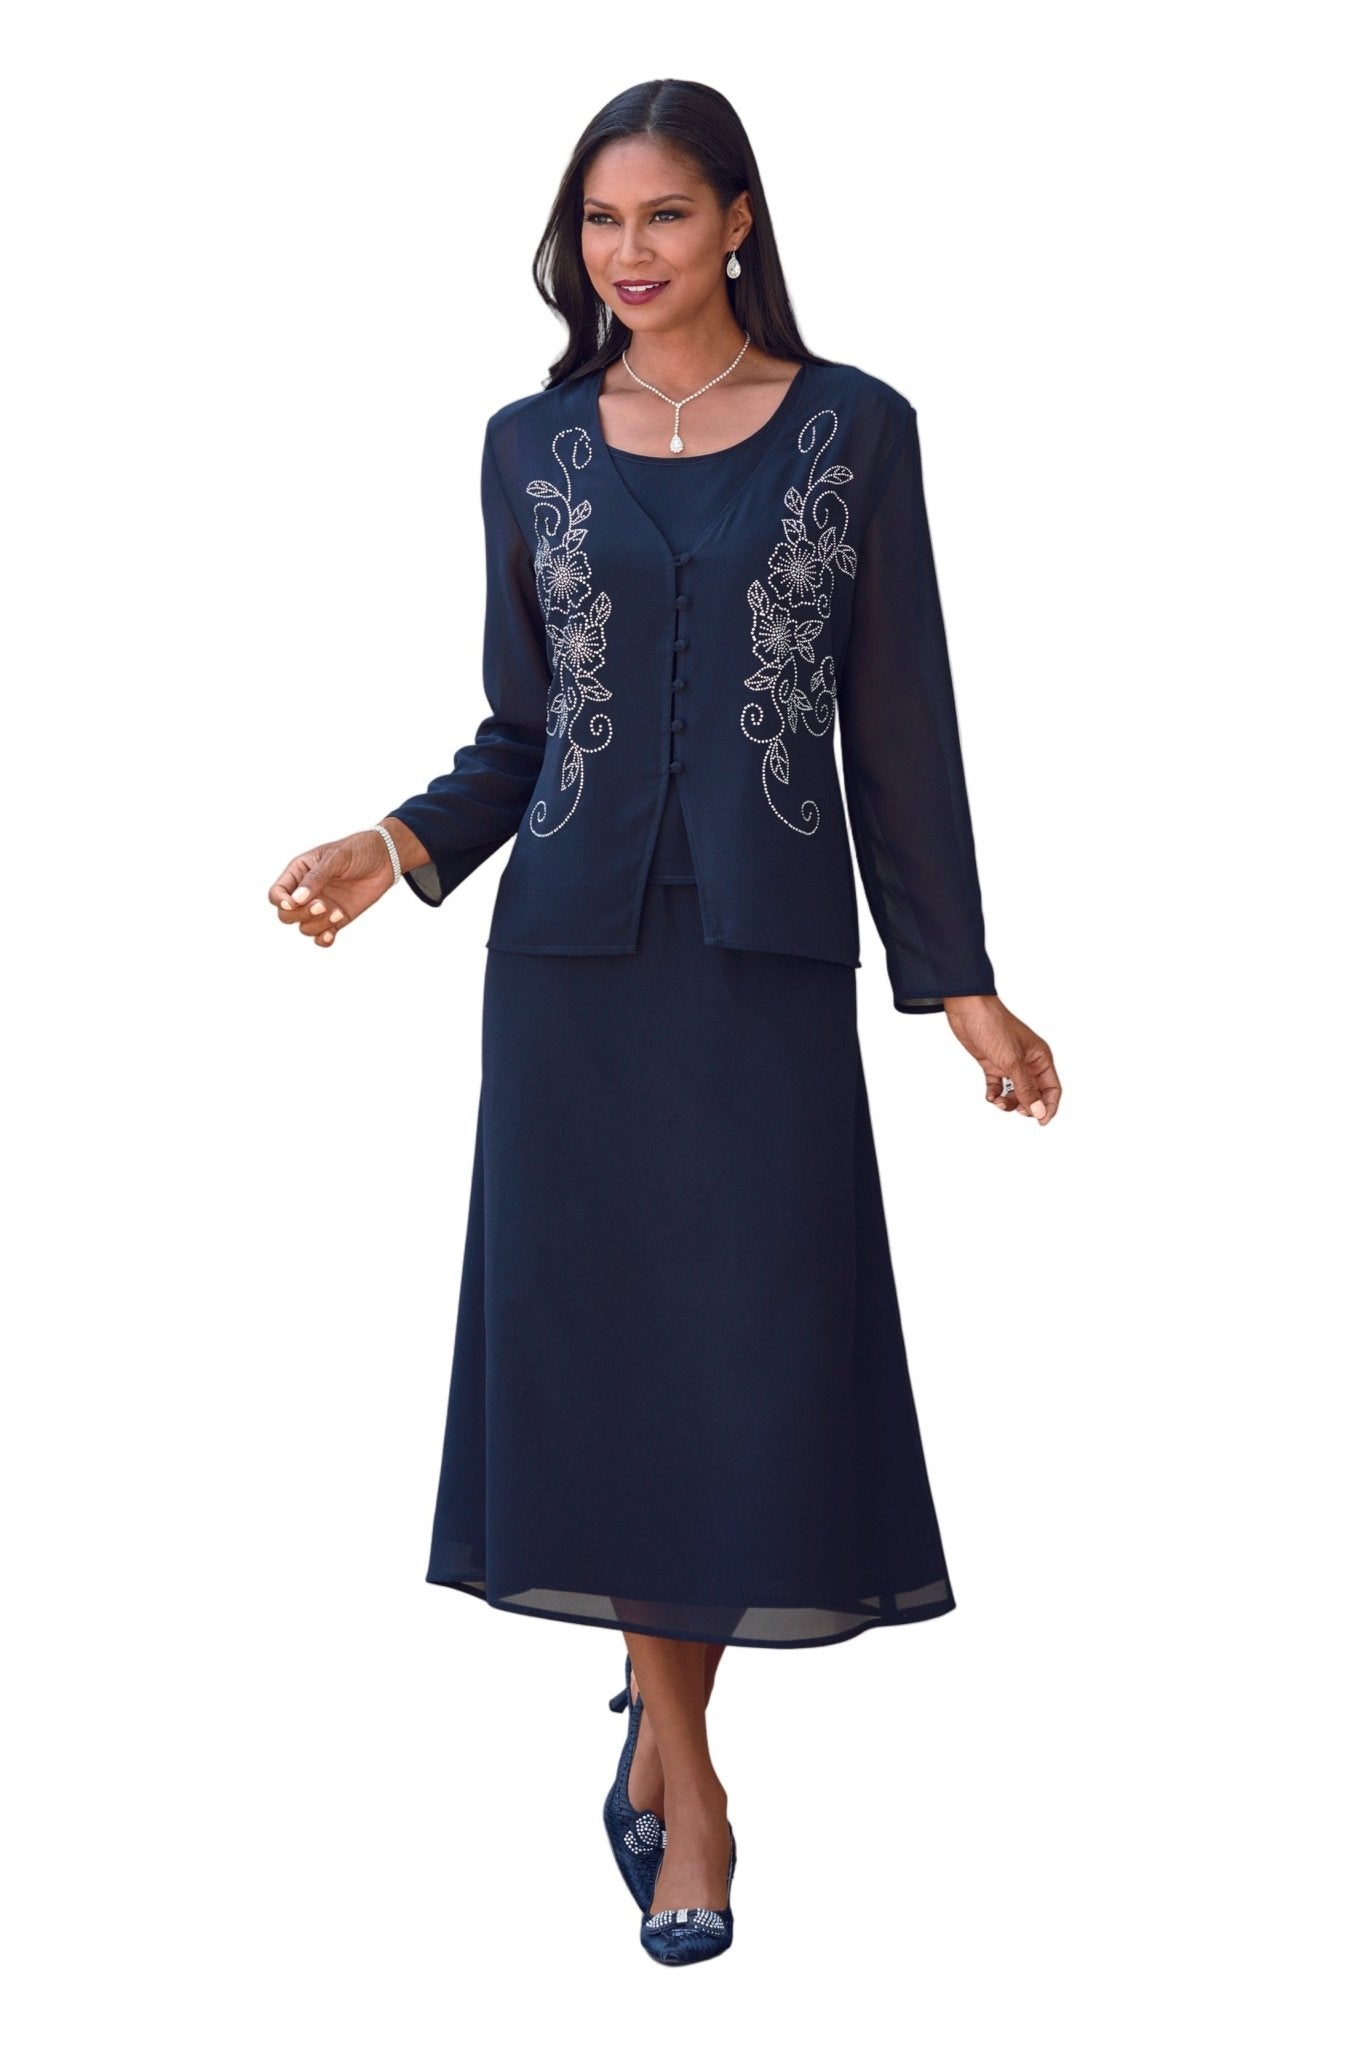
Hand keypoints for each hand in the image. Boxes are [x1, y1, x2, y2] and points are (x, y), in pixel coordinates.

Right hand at [268, 829, 397, 945]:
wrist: (386, 859)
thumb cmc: (358, 850)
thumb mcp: (336, 858)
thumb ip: (316, 877)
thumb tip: (297, 899)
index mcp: (299, 873)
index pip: (277, 893)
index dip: (280, 902)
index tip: (292, 903)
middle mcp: (306, 892)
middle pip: (286, 915)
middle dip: (299, 915)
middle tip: (321, 905)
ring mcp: (321, 907)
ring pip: (304, 928)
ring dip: (317, 925)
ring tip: (337, 913)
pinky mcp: (337, 919)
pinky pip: (322, 937)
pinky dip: (324, 940)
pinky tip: (332, 935)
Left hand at [942, 994, 1061, 1124]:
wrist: (968, 1009)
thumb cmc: (994, 1026)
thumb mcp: (1012, 1062)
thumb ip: (1026, 1089)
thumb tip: (1039, 1111)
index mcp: (1040, 1058)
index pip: (1052, 1088)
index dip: (1049, 1106)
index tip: (1040, 1121)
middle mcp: (1028, 1061)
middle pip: (1034, 1093)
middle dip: (1026, 1105)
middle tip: (1016, 1109)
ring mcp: (1010, 1063)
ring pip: (1016, 1092)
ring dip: (1009, 1101)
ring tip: (998, 1102)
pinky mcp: (993, 1063)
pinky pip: (999, 1086)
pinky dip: (995, 1094)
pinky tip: (990, 1095)